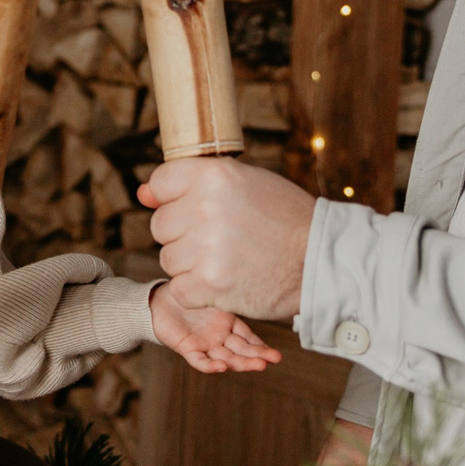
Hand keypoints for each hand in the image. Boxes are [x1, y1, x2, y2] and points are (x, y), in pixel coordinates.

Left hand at [139, 157, 316, 320]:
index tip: (194, 210)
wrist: (321, 260)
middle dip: (184, 235)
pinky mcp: (209, 283)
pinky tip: (225, 281)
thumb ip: (193, 185)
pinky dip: (198, 291)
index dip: (173, 199)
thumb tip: (142, 194)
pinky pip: (179, 288)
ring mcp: (205, 247)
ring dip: (191, 264)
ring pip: (168, 258)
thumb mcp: (245, 184)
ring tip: (227, 259)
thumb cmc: (285, 219)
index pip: (160, 182)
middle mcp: (204, 207)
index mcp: (214, 174)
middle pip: (161, 225)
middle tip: (222, 239)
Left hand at [148, 281, 281, 373]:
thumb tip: (253, 284)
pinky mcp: (188, 348)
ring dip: (240, 363)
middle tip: (272, 360)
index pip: (248, 339)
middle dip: (256, 356)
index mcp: (228, 324)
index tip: (276, 355)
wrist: (158, 300)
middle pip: (240, 350)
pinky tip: (221, 367)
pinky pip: (199, 360)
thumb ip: (229, 296)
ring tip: (256, 366)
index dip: (261, 347)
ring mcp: (204, 344)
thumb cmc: (185, 294)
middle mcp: (219, 337)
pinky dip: (210, 365)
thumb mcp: (212, 293)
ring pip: (225, 357)